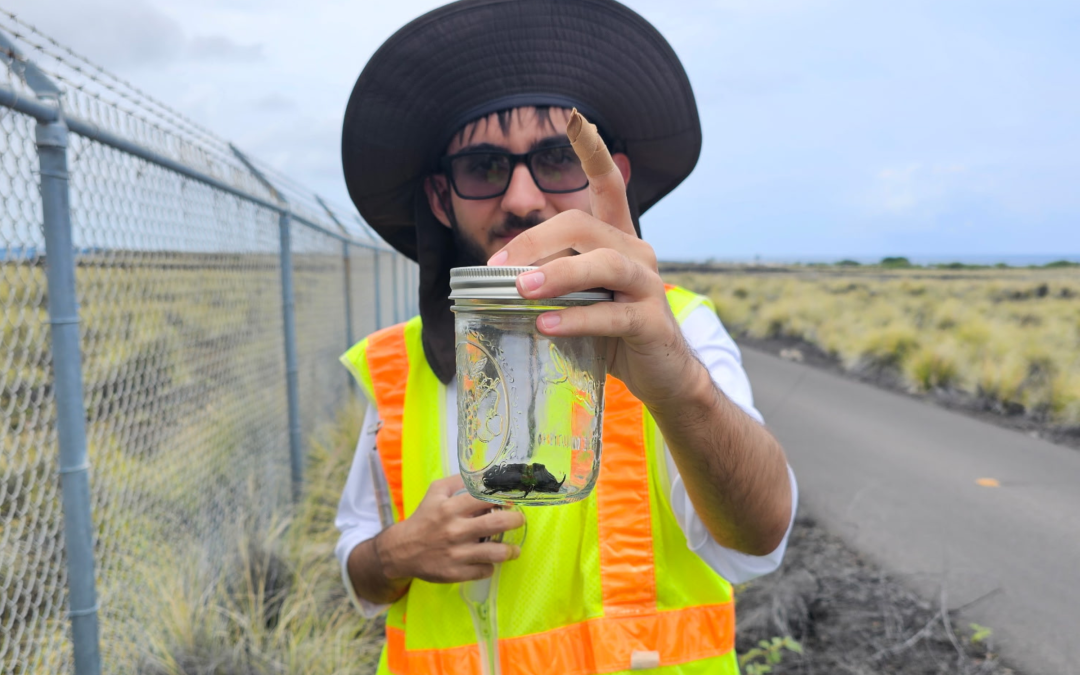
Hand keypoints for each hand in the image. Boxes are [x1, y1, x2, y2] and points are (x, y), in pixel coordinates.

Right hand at [377, 475, 523, 583]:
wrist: (401, 550)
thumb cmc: (424, 518)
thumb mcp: (436, 492)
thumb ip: (459, 481)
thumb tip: (485, 475)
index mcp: (451, 508)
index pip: (486, 498)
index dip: (504, 498)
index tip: (511, 500)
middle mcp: (455, 530)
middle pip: (498, 524)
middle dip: (516, 520)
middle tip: (519, 520)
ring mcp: (456, 553)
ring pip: (495, 552)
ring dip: (510, 550)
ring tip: (513, 549)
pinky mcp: (455, 573)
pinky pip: (484, 571)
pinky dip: (490, 566)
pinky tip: (488, 561)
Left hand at [486, 110, 705, 409]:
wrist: (663, 376)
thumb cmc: (613, 333)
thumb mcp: (581, 298)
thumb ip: (552, 278)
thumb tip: (497, 274)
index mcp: (619, 240)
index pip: (610, 184)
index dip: (593, 151)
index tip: (574, 118)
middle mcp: (637, 253)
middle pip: (584, 226)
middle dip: (536, 240)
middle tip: (498, 267)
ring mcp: (647, 286)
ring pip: (603, 264)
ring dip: (557, 274)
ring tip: (520, 289)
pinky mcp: (651, 322)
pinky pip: (610, 315)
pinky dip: (574, 318)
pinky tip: (544, 324)